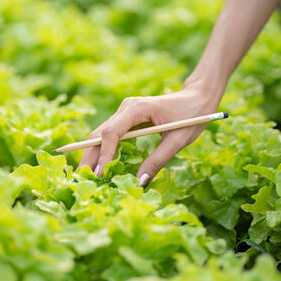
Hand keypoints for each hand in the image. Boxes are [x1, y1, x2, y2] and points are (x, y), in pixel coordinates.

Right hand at [79, 84, 222, 186]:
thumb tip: (139, 183)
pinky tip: (101, 167)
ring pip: (101, 134)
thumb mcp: (177, 141)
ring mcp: (124, 112)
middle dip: (89, 157)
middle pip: (99, 133)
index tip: (100, 175)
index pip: (111, 133)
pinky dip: (102, 150)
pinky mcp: (127, 118)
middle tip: (82, 180)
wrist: (198, 97)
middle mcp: (126, 108)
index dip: (103, 155)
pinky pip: (109, 135)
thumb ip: (157, 161)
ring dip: (93, 154)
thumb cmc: (192, 116)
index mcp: (137, 108)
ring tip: (88, 177)